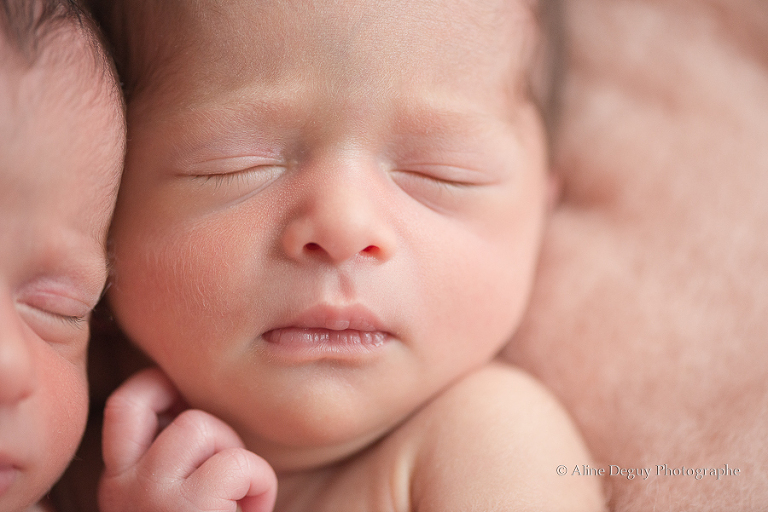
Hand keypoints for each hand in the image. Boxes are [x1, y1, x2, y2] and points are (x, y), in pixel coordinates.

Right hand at [99, 368, 276, 511]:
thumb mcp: (176, 497)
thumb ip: (174, 458)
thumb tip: (188, 401)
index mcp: (118, 484)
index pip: (122, 406)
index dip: (160, 388)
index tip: (198, 410)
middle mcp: (121, 489)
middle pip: (148, 399)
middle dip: (197, 413)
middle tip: (228, 460)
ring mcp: (150, 497)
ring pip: (198, 424)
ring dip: (234, 454)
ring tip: (240, 496)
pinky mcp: (187, 509)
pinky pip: (237, 462)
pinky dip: (260, 482)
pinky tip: (255, 508)